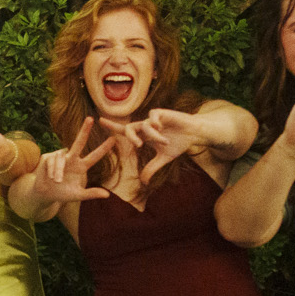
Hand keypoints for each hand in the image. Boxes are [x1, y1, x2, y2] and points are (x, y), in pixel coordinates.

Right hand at [28, 119, 115, 207]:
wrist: (44, 194)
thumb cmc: (61, 194)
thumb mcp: (78, 195)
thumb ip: (91, 194)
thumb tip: (107, 195)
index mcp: (81, 167)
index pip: (94, 156)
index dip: (103, 148)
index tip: (114, 139)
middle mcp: (72, 159)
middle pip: (79, 142)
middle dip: (84, 130)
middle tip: (91, 118)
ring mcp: (60, 157)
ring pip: (62, 158)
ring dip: (59, 170)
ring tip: (56, 181)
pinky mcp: (49, 157)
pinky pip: (53, 161)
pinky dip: (53, 170)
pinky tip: (50, 176)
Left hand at [100, 107, 214, 186]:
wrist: (194, 134)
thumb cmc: (178, 143)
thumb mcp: (164, 158)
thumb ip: (152, 168)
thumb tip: (143, 182)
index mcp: (144, 135)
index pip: (124, 131)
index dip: (112, 126)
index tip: (99, 121)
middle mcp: (146, 126)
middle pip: (129, 128)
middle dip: (130, 136)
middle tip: (138, 145)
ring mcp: (153, 119)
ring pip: (144, 125)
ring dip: (153, 136)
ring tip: (164, 142)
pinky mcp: (162, 113)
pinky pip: (153, 116)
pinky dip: (155, 123)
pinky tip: (161, 128)